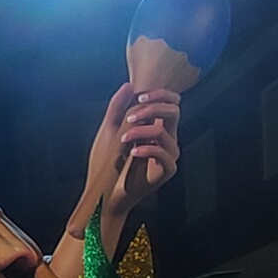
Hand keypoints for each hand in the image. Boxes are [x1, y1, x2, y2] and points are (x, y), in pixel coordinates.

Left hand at [108, 80, 178, 209]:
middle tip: (129, 117)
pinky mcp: (167, 171)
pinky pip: (165, 154)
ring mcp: (167, 155)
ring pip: (164, 132)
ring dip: (139, 131)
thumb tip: (129, 85)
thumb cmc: (107, 163)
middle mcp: (165, 139)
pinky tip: (132, 153)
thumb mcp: (109, 130)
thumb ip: (118, 107)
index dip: (159, 94)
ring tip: (121, 140)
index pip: (170, 102)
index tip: (139, 96)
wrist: (103, 193)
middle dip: (151, 108)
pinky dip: (146, 149)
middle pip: (173, 111)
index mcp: (155, 127)